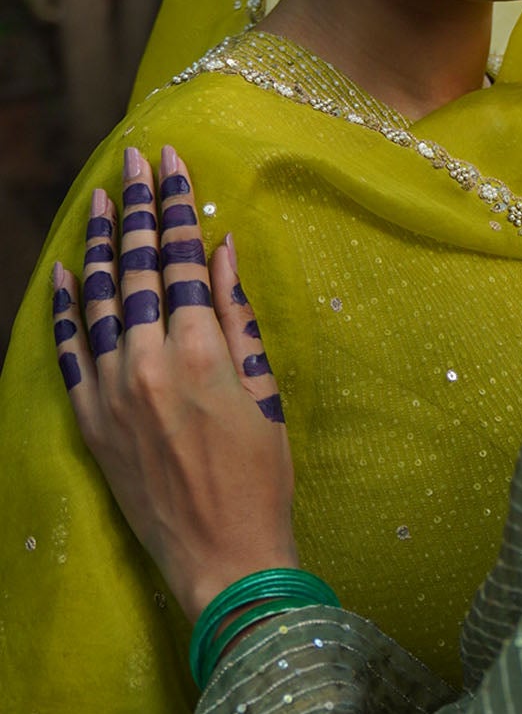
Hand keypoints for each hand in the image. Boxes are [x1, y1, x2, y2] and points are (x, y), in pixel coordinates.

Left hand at [51, 144, 296, 622]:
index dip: (174, 205)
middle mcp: (146, 362)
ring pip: (97, 299)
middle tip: (132, 160)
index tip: (169, 161)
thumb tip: (220, 252)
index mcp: (199, 350)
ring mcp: (111, 391)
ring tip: (100, 199)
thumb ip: (237, 316)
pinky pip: (67, 351)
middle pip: (137, 267)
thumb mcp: (265, 389)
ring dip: (100, 244)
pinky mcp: (90, 421)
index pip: (181, 258)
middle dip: (136, 206)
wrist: (224, 553)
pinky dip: (64, 307)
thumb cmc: (263, 474)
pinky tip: (64, 270)